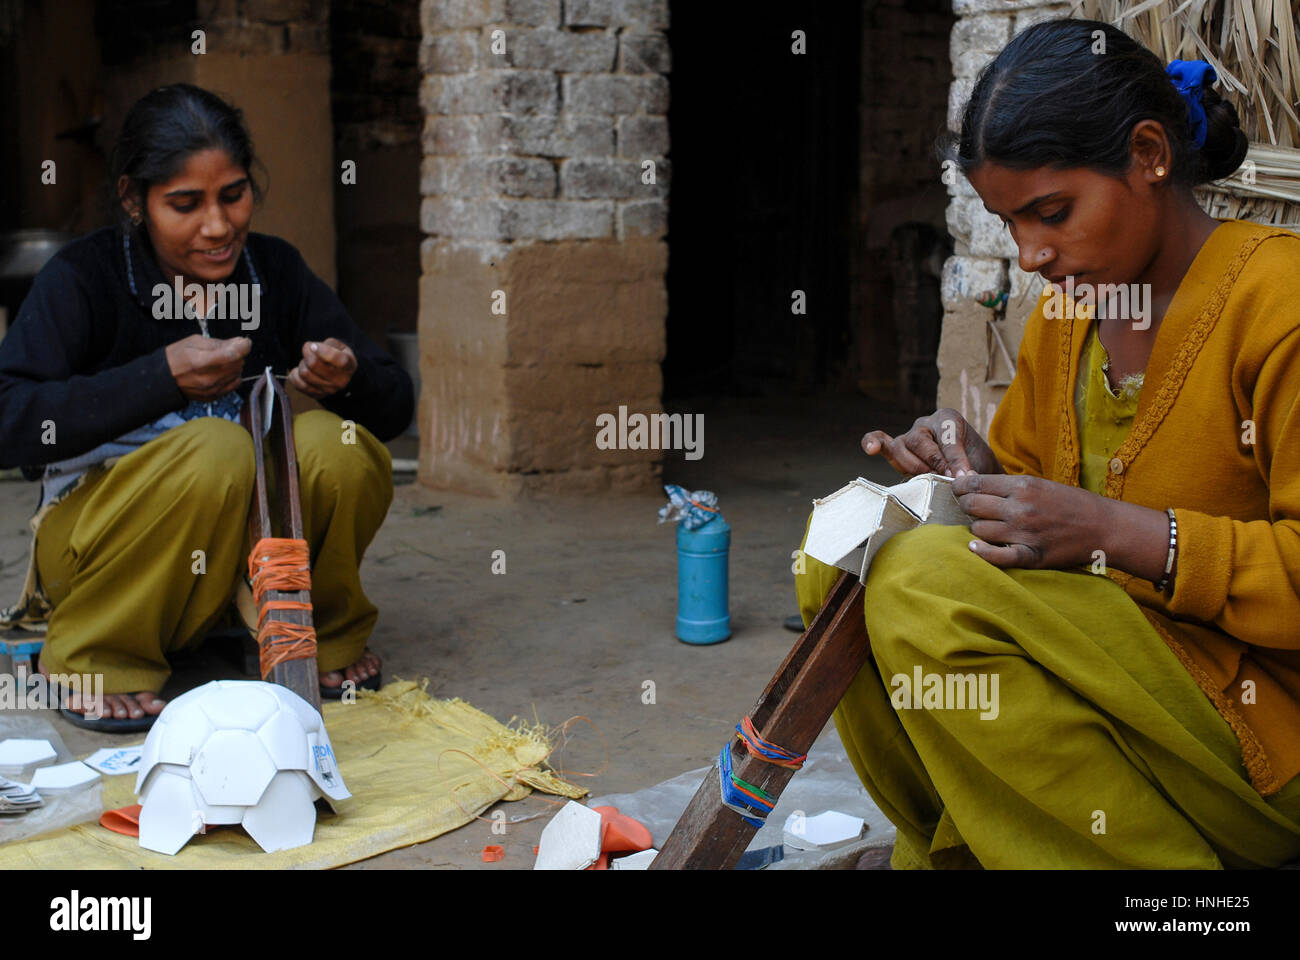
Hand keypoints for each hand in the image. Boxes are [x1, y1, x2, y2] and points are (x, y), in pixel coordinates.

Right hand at [166, 335, 249, 401]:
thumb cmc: (176, 357)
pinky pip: (234, 384)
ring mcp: (212, 390)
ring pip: (238, 374)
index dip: (243, 346)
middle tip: (226, 350)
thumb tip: (240, 342)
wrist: (164, 379)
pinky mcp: (214, 396)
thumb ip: (219, 343)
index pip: (233, 355)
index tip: (244, 342)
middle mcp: (208, 379)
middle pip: (237, 364)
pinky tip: (222, 371)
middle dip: (236, 354)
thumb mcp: (194, 342)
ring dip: (234, 365)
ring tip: (220, 361)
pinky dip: (232, 376)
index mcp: (201, 362)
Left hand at [288, 338, 355, 398]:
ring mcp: (329, 390)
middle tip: (308, 349)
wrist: (340, 372)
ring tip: (307, 361)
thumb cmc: (337, 355)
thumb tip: (313, 348)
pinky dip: (295, 375)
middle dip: (307, 353)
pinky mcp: (318, 395)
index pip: (335, 358)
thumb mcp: (338, 345)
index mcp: (348, 365)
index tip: (314, 345)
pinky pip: (298, 384)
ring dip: (302, 364)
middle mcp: (341, 381)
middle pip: (313, 364)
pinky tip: (301, 370)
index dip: (321, 349)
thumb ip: (327, 344)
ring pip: (304, 373)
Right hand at [861, 408, 1002, 477]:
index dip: (955, 459)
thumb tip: (961, 479)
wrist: (968, 473)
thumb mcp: (980, 465)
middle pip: (919, 441)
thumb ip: (970, 470)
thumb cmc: (975, 467)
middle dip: (932, 463)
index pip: (948, 437)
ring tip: (929, 480)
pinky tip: (870, 449)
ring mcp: (908, 437)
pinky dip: (872, 443)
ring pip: (900, 448)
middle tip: (946, 480)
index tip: (962, 477)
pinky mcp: (896, 451)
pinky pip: (880, 441)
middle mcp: (925, 424)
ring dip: (913, 467)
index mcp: (948, 419)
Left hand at [951, 472, 1108, 569]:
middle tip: (970, 509)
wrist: (1104, 527)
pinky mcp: (1031, 555)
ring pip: (979, 530)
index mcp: (1023, 486)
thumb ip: (1008, 486)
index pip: (975, 484)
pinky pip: (995, 556)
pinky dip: (983, 552)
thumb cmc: (1071, 504)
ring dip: (978, 529)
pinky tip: (977, 547)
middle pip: (972, 506)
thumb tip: (972, 484)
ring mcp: (1024, 533)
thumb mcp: (1040, 485)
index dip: (960, 487)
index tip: (957, 490)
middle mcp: (1020, 508)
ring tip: (988, 527)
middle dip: (966, 506)